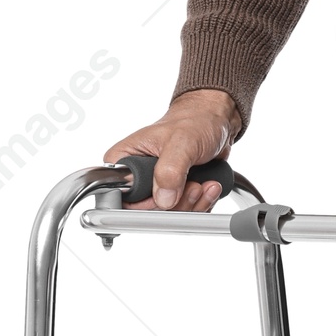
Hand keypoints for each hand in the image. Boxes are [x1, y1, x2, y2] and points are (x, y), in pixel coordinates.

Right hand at [105, 88, 240, 209]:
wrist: (214, 121)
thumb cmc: (194, 121)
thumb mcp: (182, 141)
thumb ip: (169, 170)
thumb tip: (164, 198)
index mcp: (124, 160)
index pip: (120, 197)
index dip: (145, 205)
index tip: (167, 197)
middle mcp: (136, 177)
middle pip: (147, 212)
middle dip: (177, 204)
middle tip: (194, 185)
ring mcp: (155, 187)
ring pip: (169, 215)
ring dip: (193, 203)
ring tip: (205, 183)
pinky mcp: (174, 194)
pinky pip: (185, 213)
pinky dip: (201, 203)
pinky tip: (209, 186)